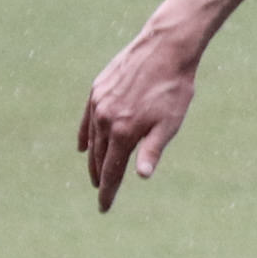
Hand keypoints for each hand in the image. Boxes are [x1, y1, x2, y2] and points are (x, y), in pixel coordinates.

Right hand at [77, 22, 203, 212]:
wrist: (164, 49)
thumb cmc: (173, 89)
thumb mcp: (169, 124)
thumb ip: (152, 150)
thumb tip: (141, 176)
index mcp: (124, 132)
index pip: (112, 170)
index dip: (108, 191)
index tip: (104, 207)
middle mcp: (105, 119)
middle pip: (99, 157)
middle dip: (100, 177)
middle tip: (101, 192)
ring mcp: (98, 103)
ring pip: (92, 139)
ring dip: (93, 158)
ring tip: (95, 173)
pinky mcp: (97, 90)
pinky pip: (86, 119)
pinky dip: (84, 135)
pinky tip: (83, 146)